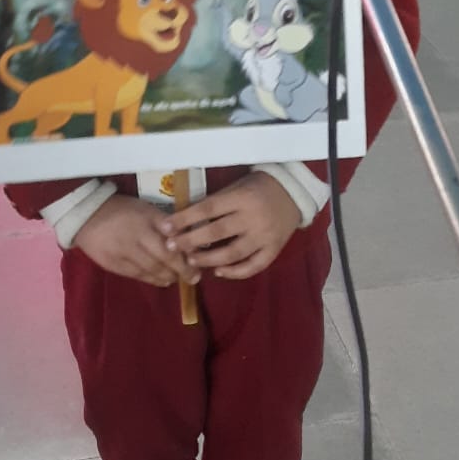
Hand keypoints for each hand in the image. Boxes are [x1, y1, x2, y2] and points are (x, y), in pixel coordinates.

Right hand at [75, 196, 198, 287]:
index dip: (186, 253)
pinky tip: (163, 281)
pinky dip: (153, 280)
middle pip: (164, 258)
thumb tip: (187, 235)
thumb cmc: (122, 210)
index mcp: (146, 220)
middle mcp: (136, 237)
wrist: (86, 216)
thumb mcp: (145, 209)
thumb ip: (164, 222)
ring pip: (152, 270)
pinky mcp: (114, 265)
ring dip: (169, 276)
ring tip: (179, 278)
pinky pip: (138, 275)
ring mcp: (124, 253)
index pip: (171, 240)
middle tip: (195, 277)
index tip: (199, 260)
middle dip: (182, 270)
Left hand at [161, 174, 300, 280]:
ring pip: (233, 253)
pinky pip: (253, 266)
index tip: (165, 227)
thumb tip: (182, 220)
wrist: (293, 193)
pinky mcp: (274, 250)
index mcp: (241, 197)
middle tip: (171, 247)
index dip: (184, 219)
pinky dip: (235, 272)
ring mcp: (265, 236)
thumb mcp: (235, 187)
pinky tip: (219, 271)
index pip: (207, 209)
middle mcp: (253, 217)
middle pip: (217, 232)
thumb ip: (214, 203)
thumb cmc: (257, 187)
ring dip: (209, 259)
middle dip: (190, 241)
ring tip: (191, 260)